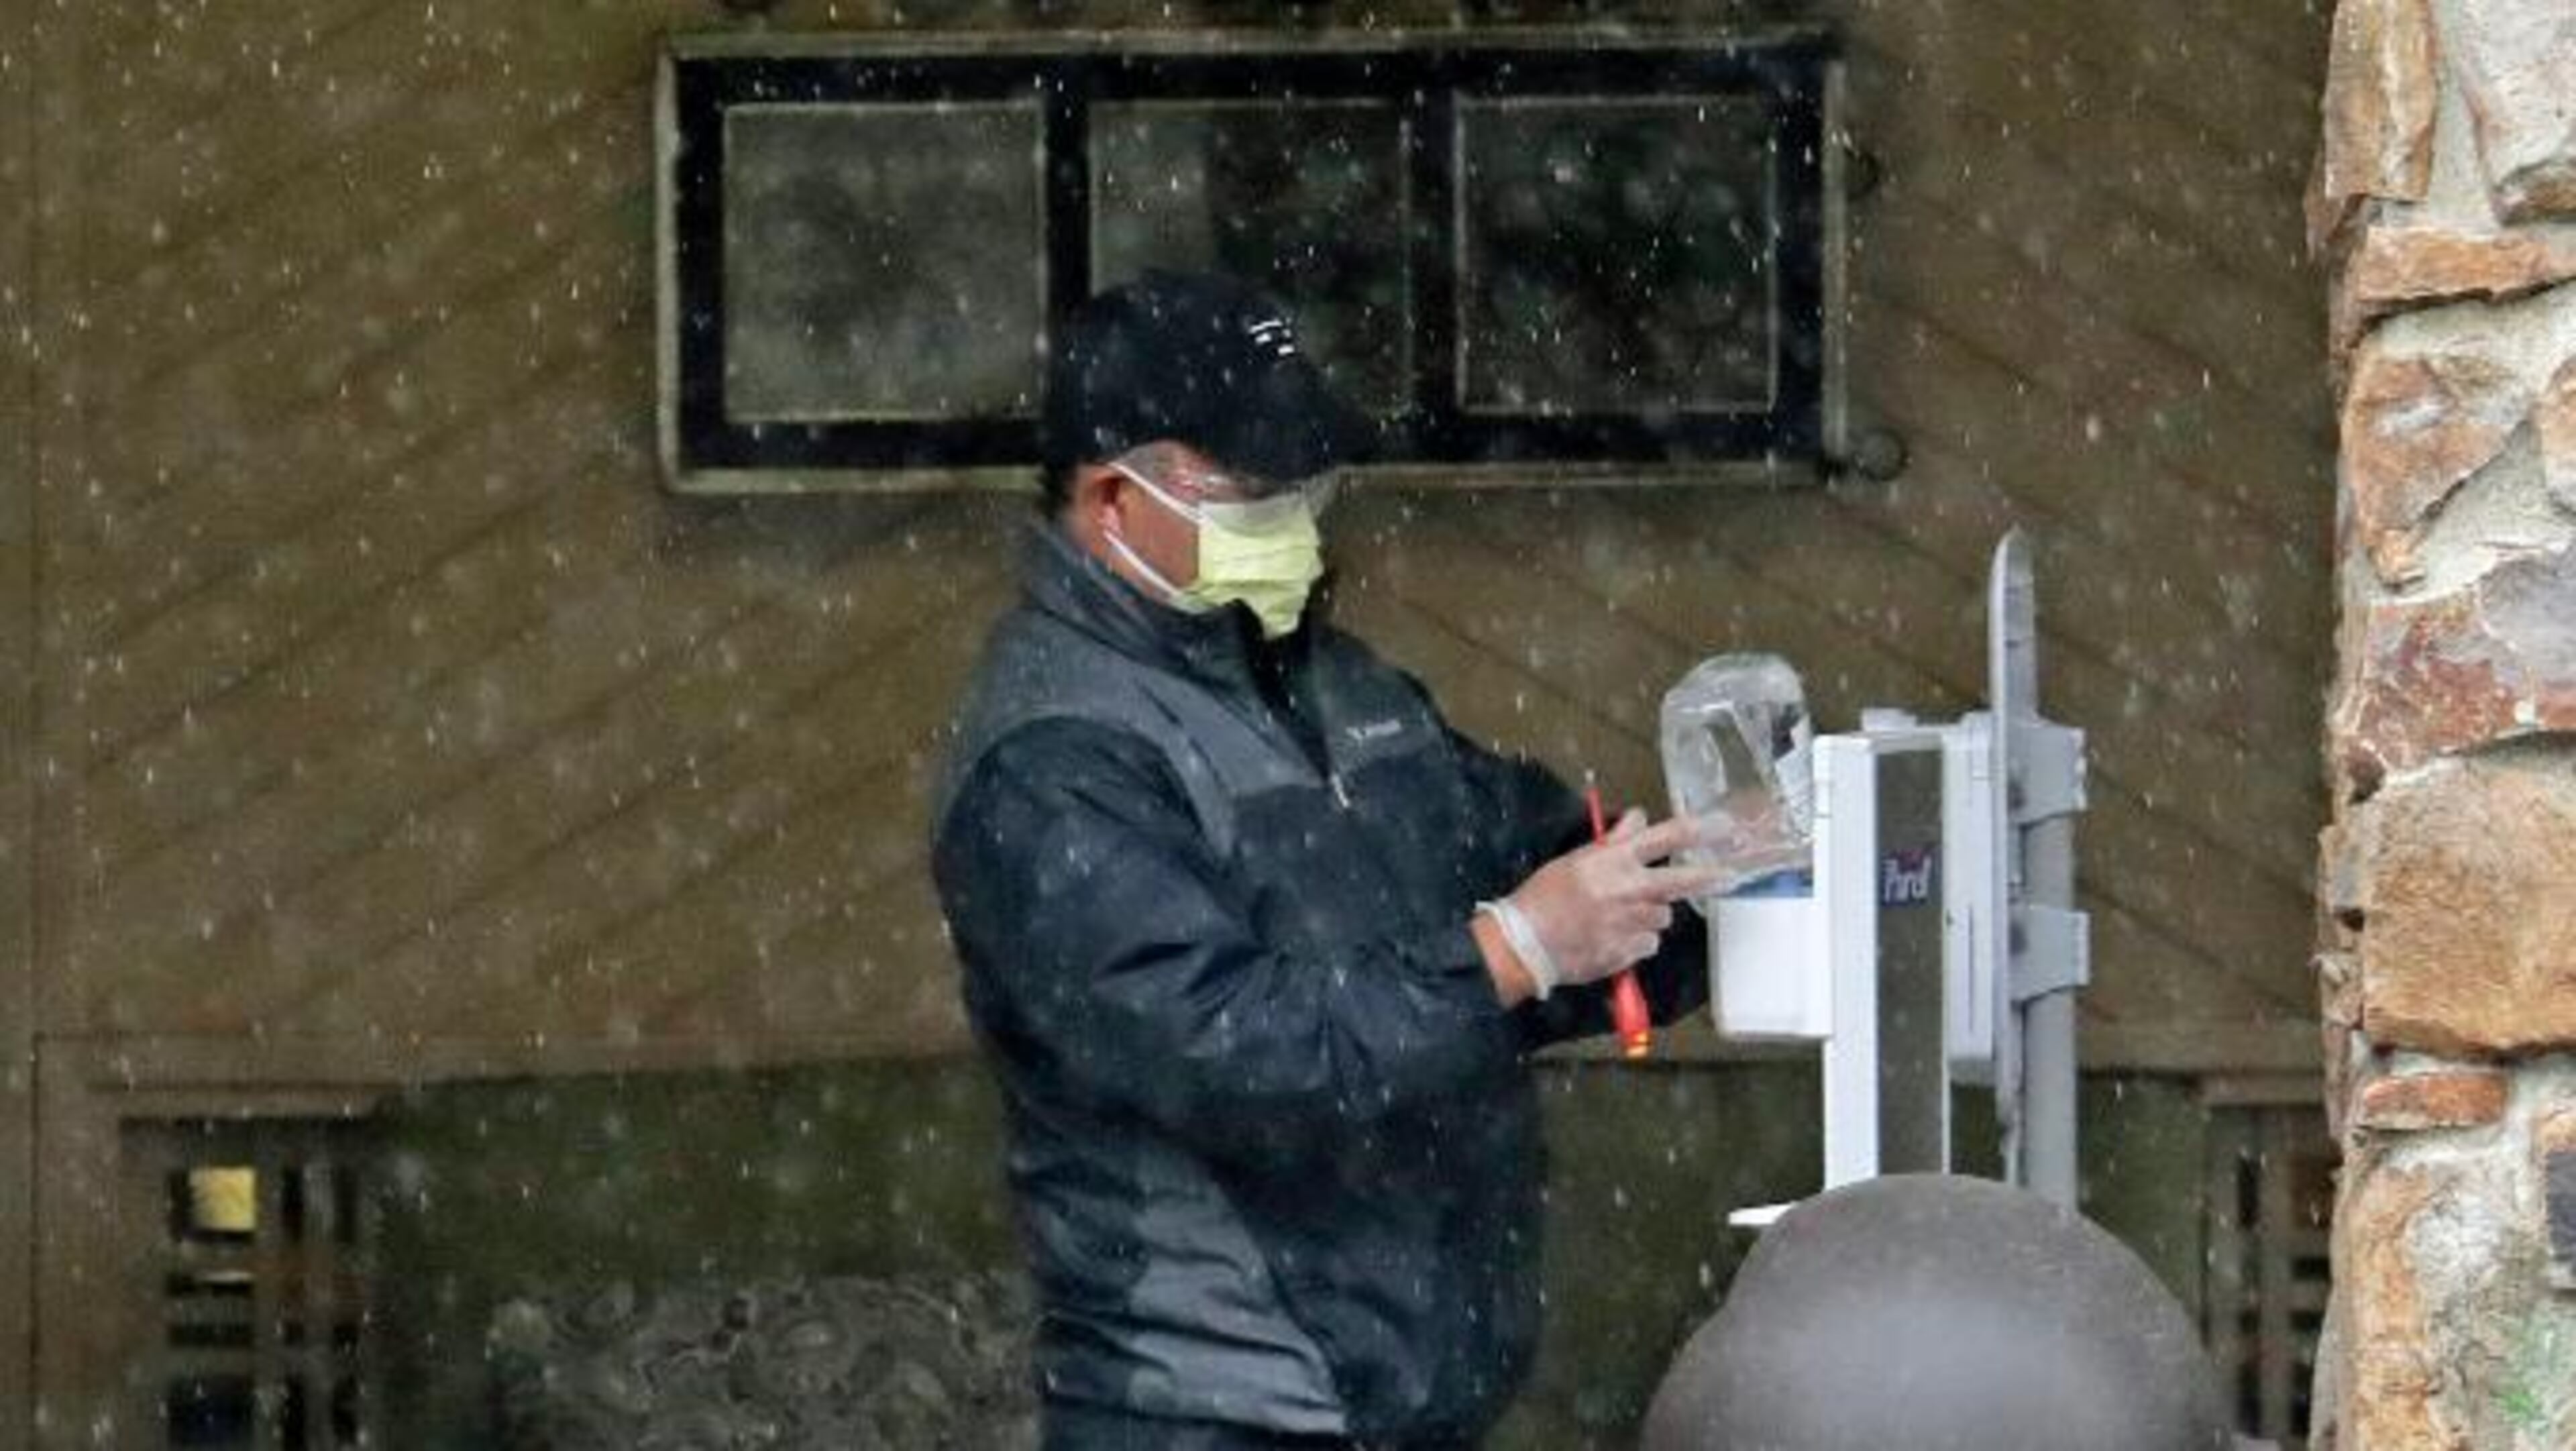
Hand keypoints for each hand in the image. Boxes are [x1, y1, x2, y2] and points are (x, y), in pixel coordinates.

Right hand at [1506, 810, 1724, 987]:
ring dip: (1651, 915)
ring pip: (1664, 916)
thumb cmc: (1544, 897)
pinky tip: (1613, 939)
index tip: (1724, 825)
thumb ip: (1614, 841)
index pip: (1667, 836)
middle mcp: (1630, 889)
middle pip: (1684, 879)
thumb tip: (1639, 818)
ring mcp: (1632, 922)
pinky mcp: (1630, 952)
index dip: (1701, 829)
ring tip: (1620, 918)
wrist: (1525, 943)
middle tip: (1729, 875)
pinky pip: (1649, 943)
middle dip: (1712, 876)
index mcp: (1615, 860)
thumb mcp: (1576, 859)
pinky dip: (1637, 941)